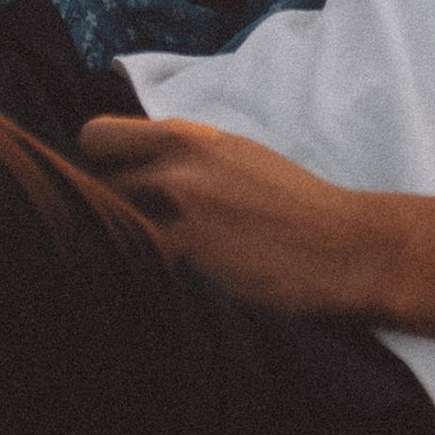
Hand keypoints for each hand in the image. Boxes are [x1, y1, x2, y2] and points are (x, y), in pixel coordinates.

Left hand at [80, 115, 387, 320]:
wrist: (343, 250)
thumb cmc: (292, 204)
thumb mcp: (233, 155)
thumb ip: (179, 156)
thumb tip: (129, 168)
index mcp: (185, 139)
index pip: (93, 138)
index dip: (95, 165)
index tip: (108, 186)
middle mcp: (171, 176)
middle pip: (90, 193)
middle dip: (103, 214)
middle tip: (125, 238)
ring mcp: (175, 228)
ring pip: (109, 239)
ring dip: (118, 254)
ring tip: (140, 272)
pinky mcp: (184, 276)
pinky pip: (133, 278)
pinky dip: (137, 287)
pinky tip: (158, 296)